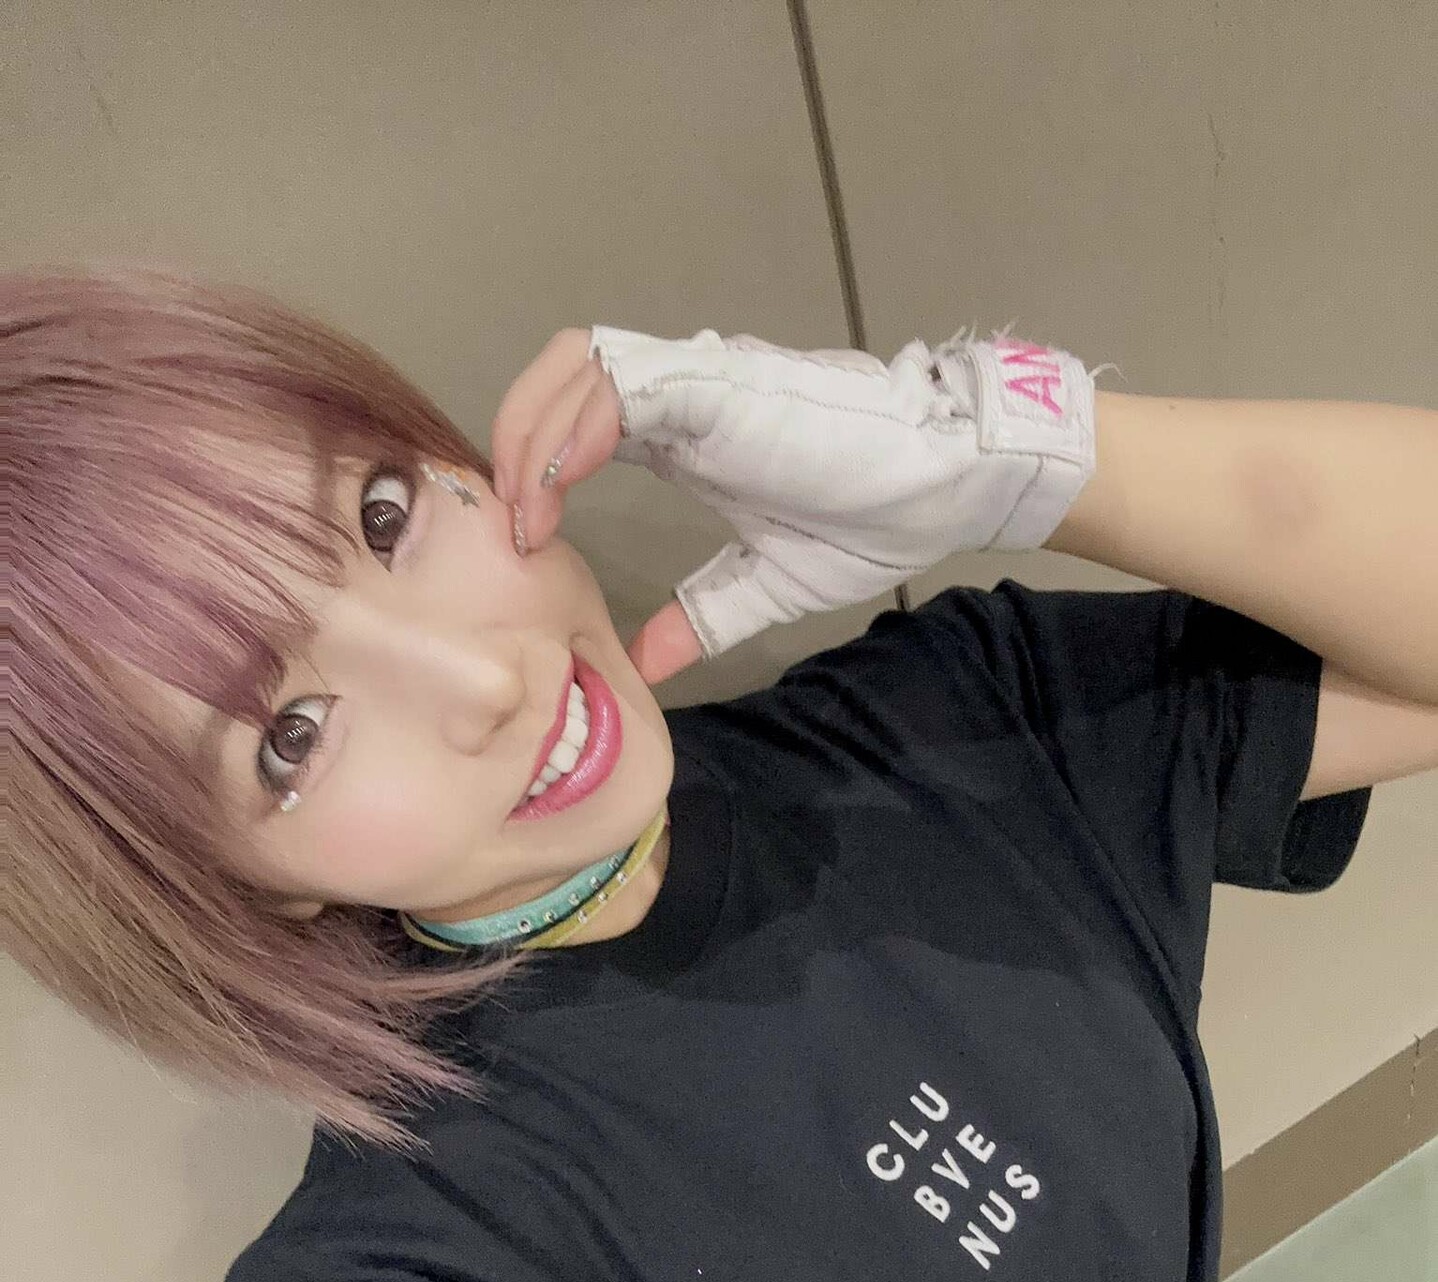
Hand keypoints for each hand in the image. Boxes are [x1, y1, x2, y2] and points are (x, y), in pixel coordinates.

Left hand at [492, 321, 1102, 676]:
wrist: (945, 487)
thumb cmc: (871, 521)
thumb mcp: (764, 584)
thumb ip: (701, 615)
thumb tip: (648, 663)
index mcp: (683, 432)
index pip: (577, 417)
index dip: (536, 470)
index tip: (528, 545)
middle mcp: (679, 394)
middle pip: (560, 373)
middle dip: (516, 437)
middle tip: (509, 520)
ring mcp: (697, 382)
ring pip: (578, 365)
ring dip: (534, 433)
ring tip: (528, 510)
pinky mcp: (719, 387)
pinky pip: (622, 385)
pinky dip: (575, 431)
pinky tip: (559, 489)